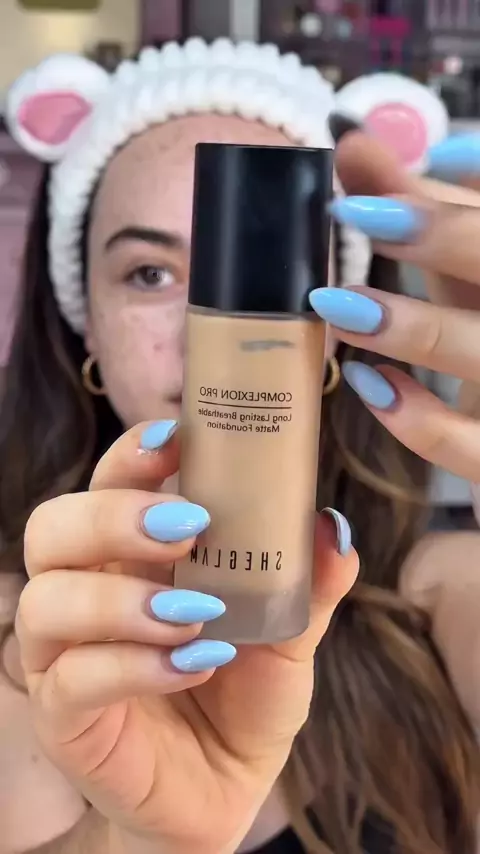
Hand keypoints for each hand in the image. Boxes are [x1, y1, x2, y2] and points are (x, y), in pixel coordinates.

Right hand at [17, 422, 357, 853]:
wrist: (223, 787)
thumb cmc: (244, 694)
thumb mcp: (288, 634)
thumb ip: (308, 583)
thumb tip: (334, 525)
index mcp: (131, 554)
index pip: (107, 482)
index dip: (132, 454)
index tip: (178, 437)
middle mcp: (84, 593)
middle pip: (52, 527)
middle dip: (113, 516)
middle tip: (188, 527)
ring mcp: (63, 656)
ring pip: (46, 601)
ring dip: (122, 599)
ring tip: (195, 614)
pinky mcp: (65, 718)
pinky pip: (72, 681)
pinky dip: (134, 666)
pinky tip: (192, 666)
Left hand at [306, 131, 479, 480]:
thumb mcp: (460, 275)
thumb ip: (420, 213)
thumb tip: (354, 141)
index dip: (470, 184)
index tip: (404, 161)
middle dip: (444, 236)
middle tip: (357, 213)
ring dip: (414, 327)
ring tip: (336, 303)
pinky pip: (475, 448)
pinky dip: (420, 419)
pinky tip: (367, 384)